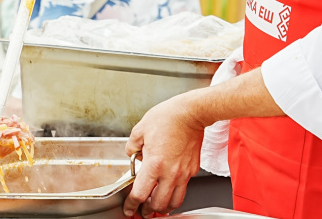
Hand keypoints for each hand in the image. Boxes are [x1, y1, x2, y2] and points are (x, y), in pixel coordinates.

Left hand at [123, 94, 204, 216]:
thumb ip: (132, 147)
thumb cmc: (168, 118)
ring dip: (164, 207)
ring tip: (157, 206)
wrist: (191, 113)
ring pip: (174, 202)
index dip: (132, 205)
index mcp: (154, 164)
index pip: (140, 194)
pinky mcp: (192, 170)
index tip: (129, 209)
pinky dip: (174, 194)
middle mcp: (170, 172)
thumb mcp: (140, 130)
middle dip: (148, 211)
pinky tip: (168, 188)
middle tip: (142, 211)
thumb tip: (133, 156)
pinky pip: (183, 188)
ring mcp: (183, 173)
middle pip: (159, 204)